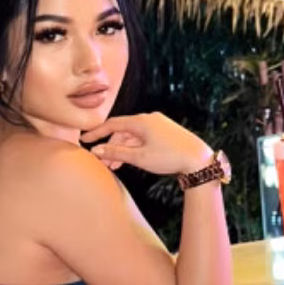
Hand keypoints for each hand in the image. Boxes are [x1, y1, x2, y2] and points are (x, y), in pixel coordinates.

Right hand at [81, 112, 209, 176]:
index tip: (84, 140)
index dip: (97, 133)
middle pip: (122, 131)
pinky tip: (131, 159)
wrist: (198, 158)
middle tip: (102, 162)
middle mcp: (149, 118)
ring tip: (116, 166)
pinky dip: (134, 147)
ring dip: (122, 149)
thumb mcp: (140, 157)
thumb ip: (116, 153)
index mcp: (141, 121)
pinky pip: (143, 137)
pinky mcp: (165, 131)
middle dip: (111, 146)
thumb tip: (97, 150)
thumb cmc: (169, 157)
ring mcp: (158, 124)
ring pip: (133, 136)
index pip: (112, 124)